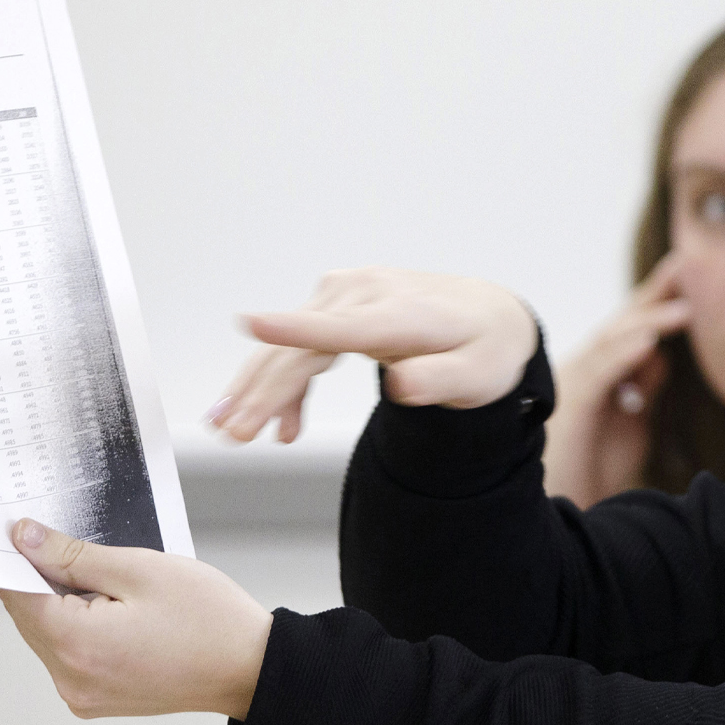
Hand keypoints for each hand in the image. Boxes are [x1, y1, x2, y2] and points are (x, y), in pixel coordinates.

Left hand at [0, 520, 271, 719]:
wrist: (249, 668)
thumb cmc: (209, 619)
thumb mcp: (141, 569)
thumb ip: (73, 556)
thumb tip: (23, 539)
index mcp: (76, 644)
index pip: (16, 592)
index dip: (18, 557)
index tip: (29, 532)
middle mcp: (69, 678)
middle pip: (29, 616)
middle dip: (47, 581)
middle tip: (89, 554)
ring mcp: (81, 695)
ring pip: (48, 636)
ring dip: (66, 607)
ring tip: (118, 590)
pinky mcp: (94, 701)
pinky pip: (69, 656)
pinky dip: (81, 630)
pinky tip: (120, 615)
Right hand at [211, 266, 539, 442]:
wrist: (489, 316)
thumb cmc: (483, 349)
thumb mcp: (478, 376)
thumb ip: (439, 380)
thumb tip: (402, 385)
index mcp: (404, 314)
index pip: (345, 326)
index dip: (297, 329)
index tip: (252, 324)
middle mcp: (369, 293)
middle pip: (304, 346)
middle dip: (264, 391)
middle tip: (235, 433)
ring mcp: (350, 291)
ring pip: (292, 344)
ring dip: (260, 388)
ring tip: (235, 429)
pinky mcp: (340, 299)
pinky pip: (301, 343)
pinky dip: (285, 382)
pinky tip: (282, 424)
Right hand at [543, 254, 691, 507]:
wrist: (564, 525)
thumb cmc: (590, 476)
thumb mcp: (630, 426)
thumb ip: (643, 389)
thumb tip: (661, 354)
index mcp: (597, 377)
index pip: (631, 331)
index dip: (659, 302)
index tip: (691, 278)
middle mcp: (582, 373)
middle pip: (622, 325)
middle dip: (655, 295)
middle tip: (686, 265)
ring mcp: (572, 387)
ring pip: (612, 343)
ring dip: (649, 321)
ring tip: (686, 306)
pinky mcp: (571, 409)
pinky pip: (600, 374)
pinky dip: (626, 354)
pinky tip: (651, 342)